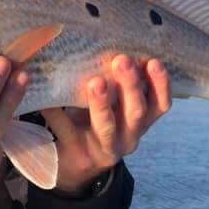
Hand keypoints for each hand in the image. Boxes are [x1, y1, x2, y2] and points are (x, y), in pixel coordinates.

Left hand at [41, 55, 170, 193]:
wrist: (75, 166)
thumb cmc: (95, 124)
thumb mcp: (112, 108)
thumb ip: (116, 85)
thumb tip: (105, 42)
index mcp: (140, 123)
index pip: (160, 105)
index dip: (161, 85)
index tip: (153, 61)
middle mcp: (128, 138)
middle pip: (136, 113)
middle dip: (131, 86)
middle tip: (121, 60)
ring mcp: (104, 149)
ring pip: (107, 127)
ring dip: (102, 104)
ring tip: (95, 81)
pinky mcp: (78, 154)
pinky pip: (68, 130)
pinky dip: (57, 112)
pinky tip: (47, 99)